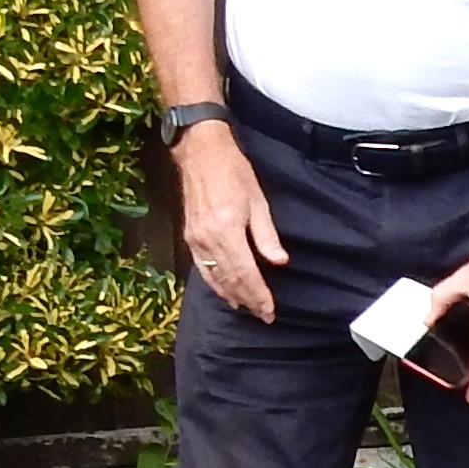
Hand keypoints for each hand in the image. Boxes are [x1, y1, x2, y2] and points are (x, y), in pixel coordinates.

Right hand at [176, 123, 286, 322]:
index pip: (246, 274)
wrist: (200, 152)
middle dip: (248, 300)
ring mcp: (195, 239)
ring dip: (231, 295)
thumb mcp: (258, 201)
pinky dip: (214, 283)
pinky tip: (223, 291)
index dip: (259, 295)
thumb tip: (279, 262)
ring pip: (214, 277)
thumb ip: (267, 236)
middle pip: (230, 280)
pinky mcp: (189, 236)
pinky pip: (202, 267)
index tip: (269, 311)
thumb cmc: (233, 172)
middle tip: (263, 315)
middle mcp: (207, 240)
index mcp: (227, 231)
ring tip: (246, 307)